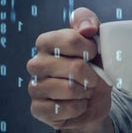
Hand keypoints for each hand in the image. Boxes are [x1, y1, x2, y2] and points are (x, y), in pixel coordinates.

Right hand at [26, 7, 111, 129]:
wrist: (95, 99)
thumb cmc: (93, 66)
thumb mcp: (96, 40)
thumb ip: (89, 22)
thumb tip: (87, 28)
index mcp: (46, 43)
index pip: (71, 39)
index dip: (90, 48)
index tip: (95, 53)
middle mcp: (35, 64)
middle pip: (74, 67)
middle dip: (92, 75)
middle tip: (92, 78)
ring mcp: (34, 87)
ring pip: (69, 89)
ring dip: (86, 92)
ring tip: (85, 91)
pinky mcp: (37, 109)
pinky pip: (62, 109)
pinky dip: (78, 108)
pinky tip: (77, 104)